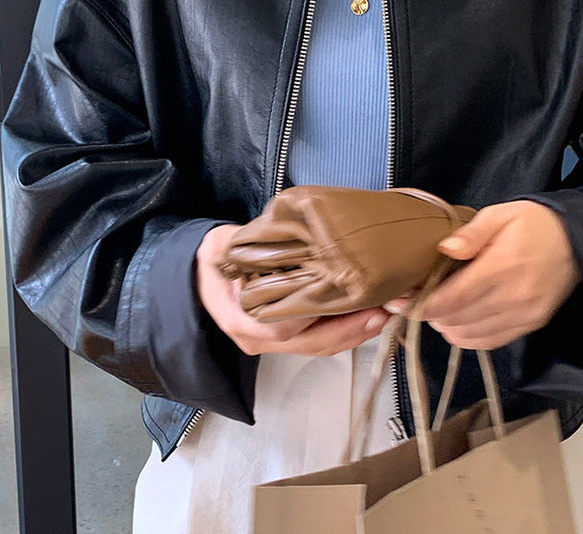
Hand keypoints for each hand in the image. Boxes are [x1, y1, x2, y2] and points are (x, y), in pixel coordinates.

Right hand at [195, 224, 389, 355]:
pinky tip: (367, 317)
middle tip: (382, 310)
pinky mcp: (285, 341)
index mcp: (241, 317)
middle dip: (351, 329)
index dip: (322, 316)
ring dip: (354, 333)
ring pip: (319, 347)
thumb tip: (285, 235)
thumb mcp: (226, 244)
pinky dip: (345, 332)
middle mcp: (257, 338)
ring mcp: (271, 344)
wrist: (199, 275)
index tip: (352, 297)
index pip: (286, 326)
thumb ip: (253, 244)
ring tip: (383, 314)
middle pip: (311, 343)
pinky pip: (318, 342)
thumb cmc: (216, 257)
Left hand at [384, 201, 580, 349]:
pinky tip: (458, 322)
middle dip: (428, 314)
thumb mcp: (501, 214)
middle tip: (412, 301)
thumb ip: (472, 234)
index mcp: (503, 266)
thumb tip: (444, 250)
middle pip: (456, 320)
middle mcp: (514, 297)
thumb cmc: (534, 222)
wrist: (580, 241)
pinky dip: (467, 337)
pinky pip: (490, 343)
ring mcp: (524, 316)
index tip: (401, 298)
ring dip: (446, 326)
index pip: (453, 298)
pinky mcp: (531, 326)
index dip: (422, 304)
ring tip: (436, 309)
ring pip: (470, 336)